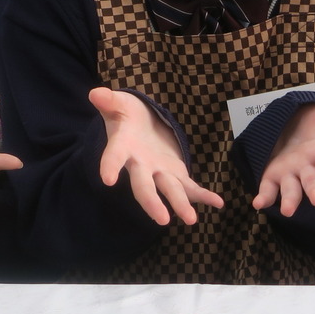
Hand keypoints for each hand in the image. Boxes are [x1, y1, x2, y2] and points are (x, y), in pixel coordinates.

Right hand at [90, 87, 223, 226]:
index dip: (110, 166)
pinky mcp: (176, 173)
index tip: (107, 179)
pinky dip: (203, 195)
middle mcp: (140, 165)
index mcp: (123, 146)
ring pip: (169, 190)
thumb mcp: (121, 103)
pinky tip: (218, 202)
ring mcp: (159, 172)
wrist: (142, 124)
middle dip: (152, 202)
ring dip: (180, 205)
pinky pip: (190, 187)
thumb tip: (96, 93)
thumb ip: (110, 100)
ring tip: (191, 220)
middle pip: (144, 186)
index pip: (114, 156)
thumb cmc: (128, 114)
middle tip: (161, 219)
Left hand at [252, 100, 314, 215]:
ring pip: (291, 190)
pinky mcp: (272, 176)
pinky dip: (264, 197)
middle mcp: (307, 168)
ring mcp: (290, 174)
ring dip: (290, 200)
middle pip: (312, 181)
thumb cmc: (313, 120)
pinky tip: (259, 203)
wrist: (291, 123)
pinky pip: (269, 189)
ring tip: (288, 211)